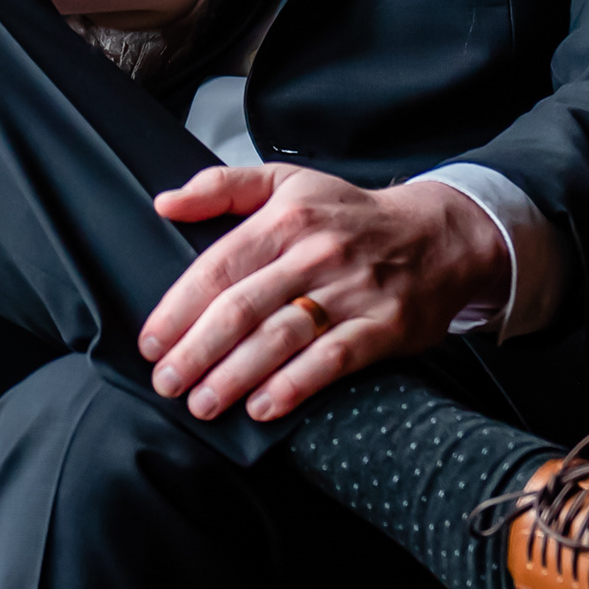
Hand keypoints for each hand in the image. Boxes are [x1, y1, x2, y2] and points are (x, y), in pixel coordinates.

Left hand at [137, 168, 503, 423]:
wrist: (438, 234)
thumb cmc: (349, 215)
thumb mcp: (287, 182)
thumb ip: (222, 187)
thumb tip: (164, 203)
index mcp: (285, 218)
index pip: (218, 267)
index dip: (178, 309)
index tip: (151, 343)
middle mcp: (315, 253)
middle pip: (242, 308)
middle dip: (196, 351)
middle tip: (167, 383)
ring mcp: (352, 290)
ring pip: (281, 337)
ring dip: (235, 376)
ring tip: (202, 402)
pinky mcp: (383, 325)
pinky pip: (333, 359)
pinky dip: (295, 385)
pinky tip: (263, 406)